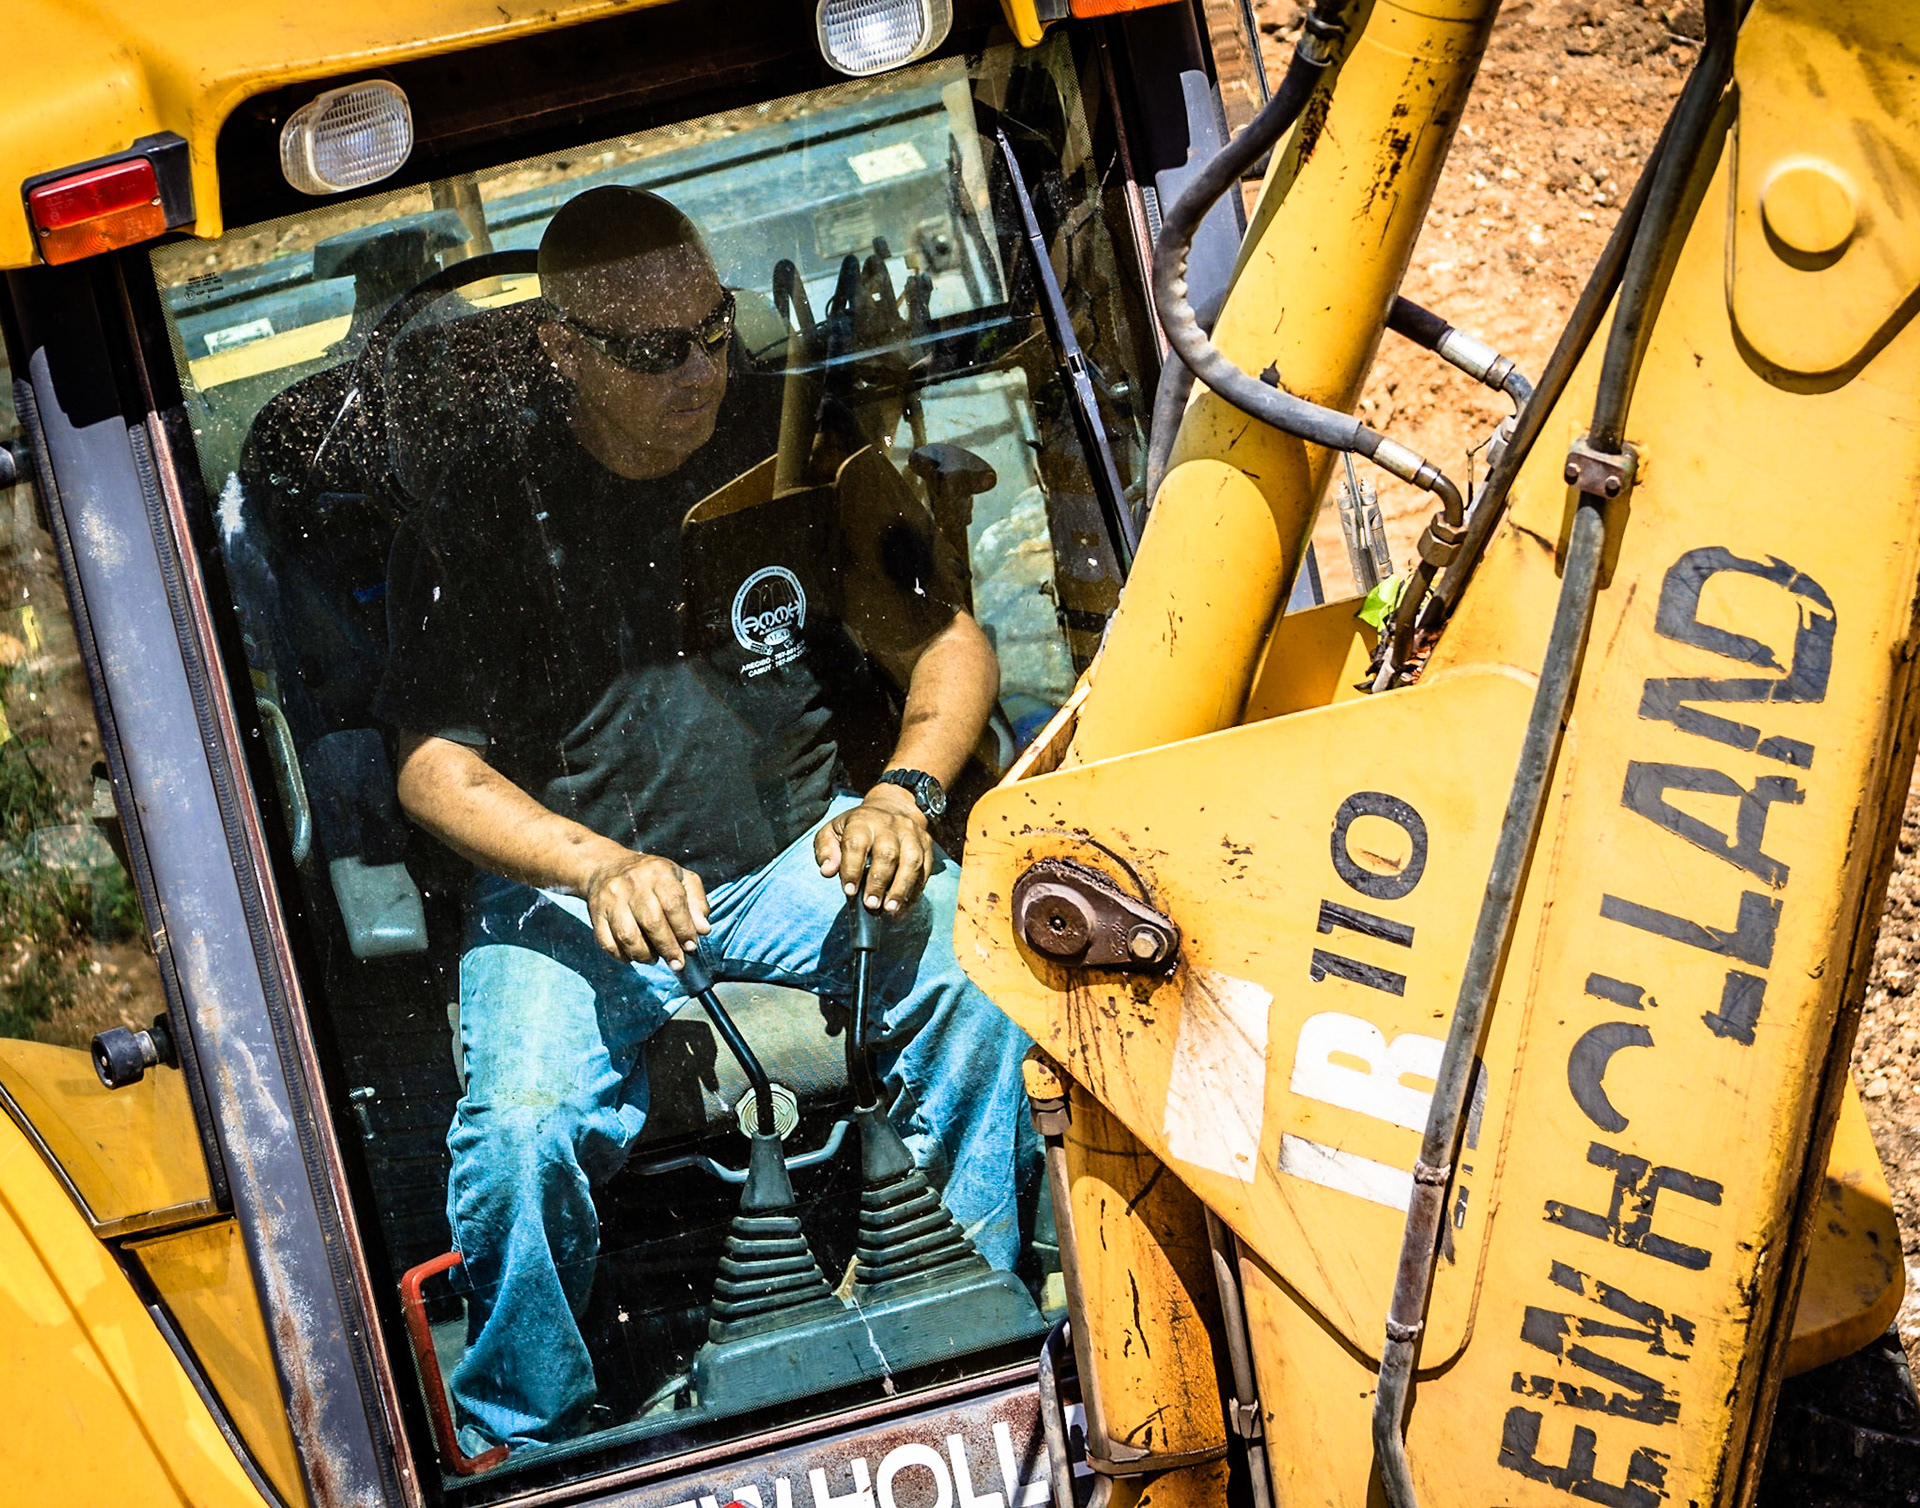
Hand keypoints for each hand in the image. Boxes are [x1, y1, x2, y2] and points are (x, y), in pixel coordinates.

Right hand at [584, 851, 709, 966]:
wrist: (607, 866)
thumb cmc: (653, 877)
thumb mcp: (681, 878)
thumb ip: (696, 902)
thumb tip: (703, 930)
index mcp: (658, 872)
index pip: (673, 904)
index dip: (684, 929)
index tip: (690, 947)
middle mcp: (633, 883)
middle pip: (652, 922)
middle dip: (668, 948)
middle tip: (677, 963)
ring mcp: (611, 898)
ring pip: (628, 936)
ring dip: (644, 955)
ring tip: (655, 958)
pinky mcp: (596, 913)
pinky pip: (607, 942)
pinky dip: (622, 956)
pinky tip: (634, 956)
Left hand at [816, 786, 933, 914]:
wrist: (892, 806)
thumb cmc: (858, 826)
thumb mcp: (833, 830)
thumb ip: (825, 849)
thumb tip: (828, 871)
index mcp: (862, 821)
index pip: (856, 844)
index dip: (852, 869)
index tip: (850, 891)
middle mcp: (889, 825)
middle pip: (887, 854)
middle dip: (879, 882)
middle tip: (871, 905)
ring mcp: (911, 834)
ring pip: (911, 861)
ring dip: (901, 888)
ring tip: (891, 909)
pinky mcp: (926, 844)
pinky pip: (925, 869)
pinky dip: (915, 890)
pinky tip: (904, 906)